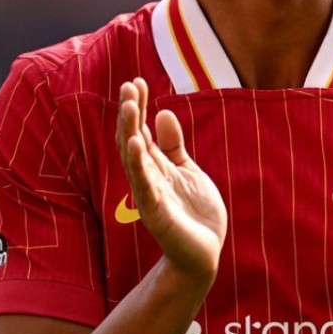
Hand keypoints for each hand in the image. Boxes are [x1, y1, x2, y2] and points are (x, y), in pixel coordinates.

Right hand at [116, 78, 226, 281]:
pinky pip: (144, 185)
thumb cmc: (194, 214)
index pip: (141, 129)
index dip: (138, 106)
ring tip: (129, 104)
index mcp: (155, 166)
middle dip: (129, 112)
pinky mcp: (156, 212)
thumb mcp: (187, 170)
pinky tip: (136, 141)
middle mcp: (147, 177)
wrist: (204, 253)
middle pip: (132, 139)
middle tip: (128, 85)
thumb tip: (164, 111)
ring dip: (130, 130)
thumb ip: (174, 145)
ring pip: (134, 158)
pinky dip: (138, 163)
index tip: (137, 80)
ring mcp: (149, 194)